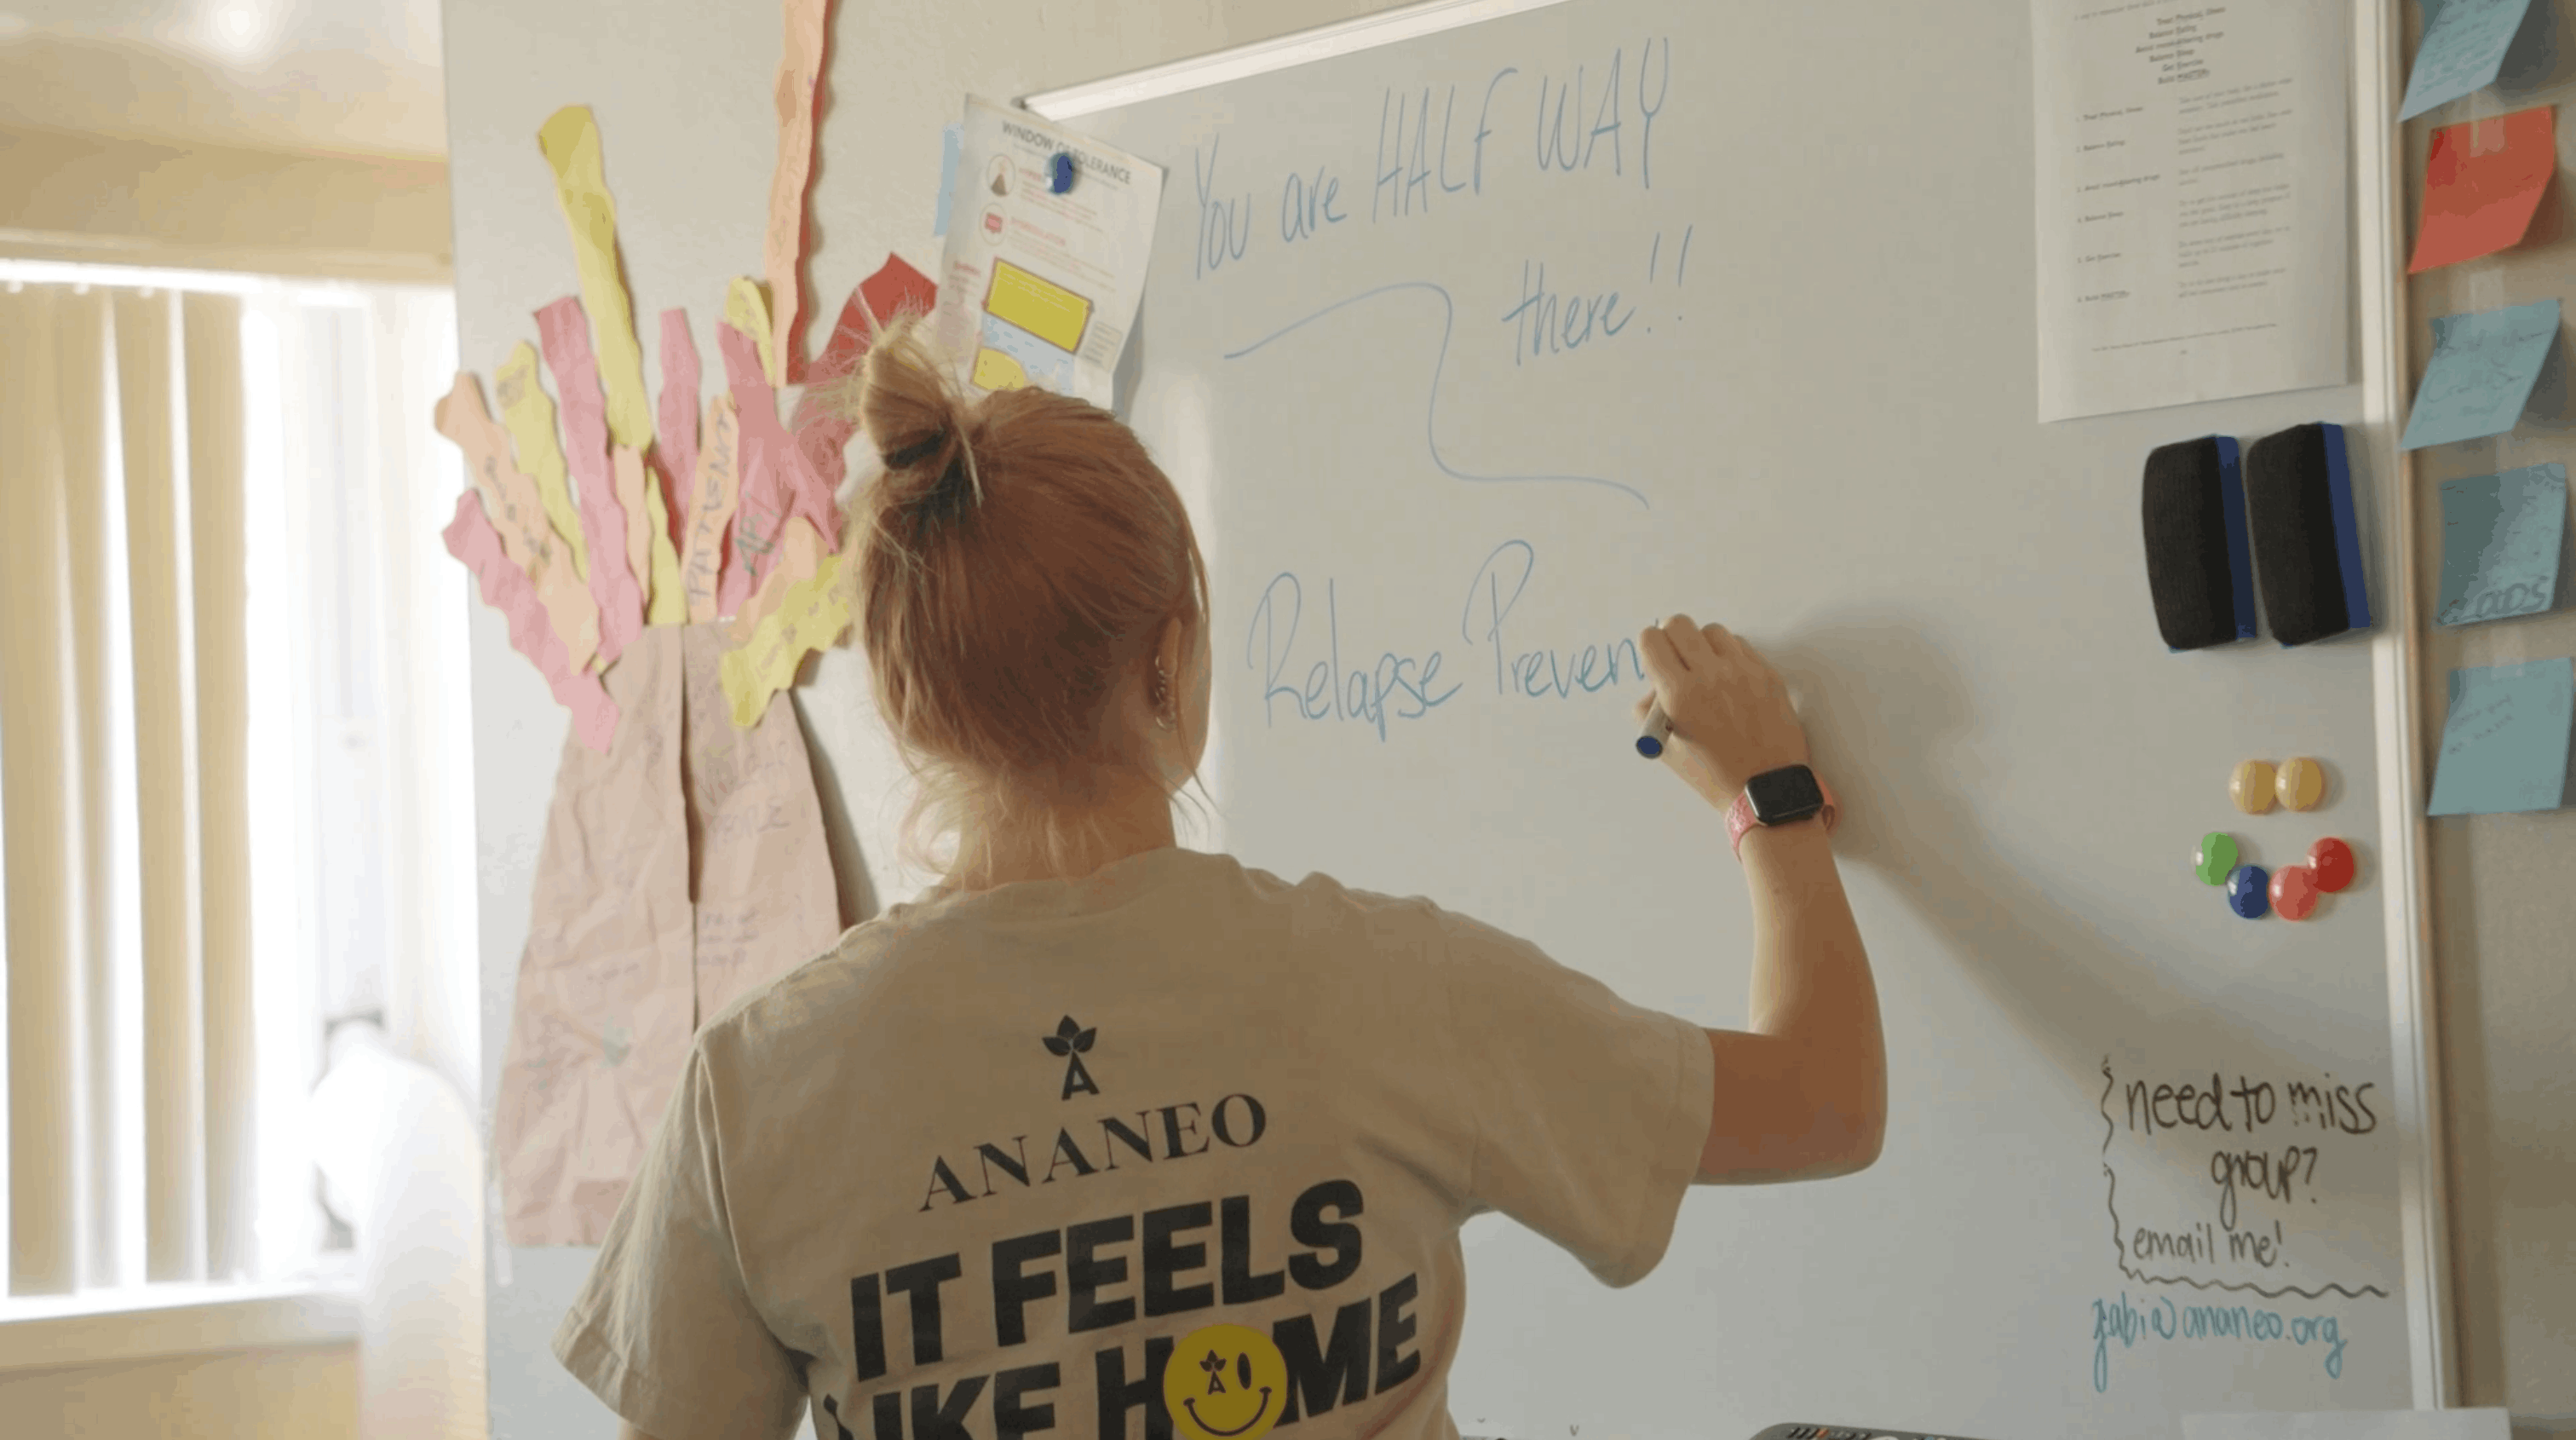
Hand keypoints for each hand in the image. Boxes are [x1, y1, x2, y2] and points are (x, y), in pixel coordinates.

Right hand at [1634, 615, 1811, 810]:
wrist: (1765, 789)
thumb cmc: (1713, 774)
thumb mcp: (1666, 748)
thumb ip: (1649, 710)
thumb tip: (1654, 685)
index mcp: (1678, 695)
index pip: (1651, 639)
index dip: (1649, 647)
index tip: (1655, 659)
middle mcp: (1710, 676)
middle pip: (1679, 623)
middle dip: (1672, 637)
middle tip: (1677, 658)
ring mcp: (1742, 672)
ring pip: (1712, 631)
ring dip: (1703, 645)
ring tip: (1707, 671)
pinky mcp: (1767, 674)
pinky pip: (1741, 646)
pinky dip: (1730, 656)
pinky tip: (1730, 681)